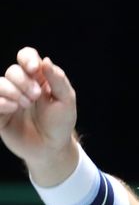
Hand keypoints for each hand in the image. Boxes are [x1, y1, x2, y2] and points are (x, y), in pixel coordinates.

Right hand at [0, 47, 76, 166]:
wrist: (51, 148)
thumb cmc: (60, 123)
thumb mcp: (66, 100)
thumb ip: (57, 80)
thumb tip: (45, 60)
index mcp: (39, 78)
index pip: (26, 57)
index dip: (27, 58)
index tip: (34, 69)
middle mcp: (21, 85)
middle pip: (13, 70)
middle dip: (23, 81)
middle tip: (36, 96)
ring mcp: (8, 98)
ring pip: (0, 83)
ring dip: (13, 91)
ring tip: (25, 105)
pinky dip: (1, 101)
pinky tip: (13, 108)